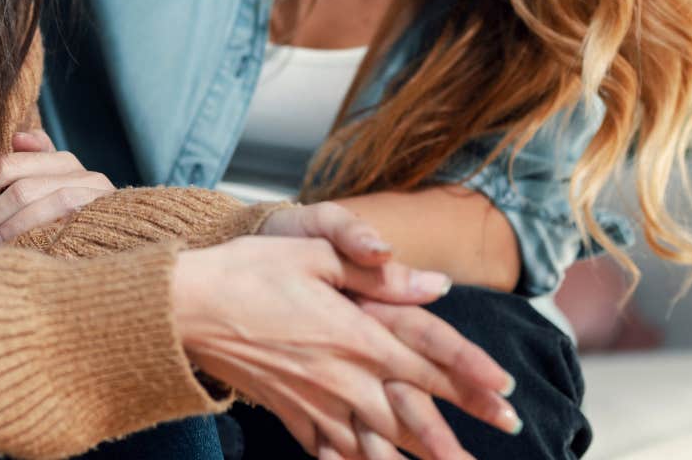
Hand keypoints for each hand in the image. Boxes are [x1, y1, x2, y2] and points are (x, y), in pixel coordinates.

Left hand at [0, 130, 112, 245]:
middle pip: (19, 186)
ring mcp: (93, 196)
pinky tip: (10, 254)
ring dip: (2, 227)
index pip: (7, 165)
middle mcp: (80, 173)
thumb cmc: (78, 219)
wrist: (124, 245)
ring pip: (33, 200)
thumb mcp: (55, 188)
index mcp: (62, 161)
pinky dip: (26, 237)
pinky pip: (56, 223)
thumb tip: (18, 137)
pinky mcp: (100, 220)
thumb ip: (35, 162)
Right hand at [173, 237, 521, 459]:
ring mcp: (314, 401)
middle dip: (456, 438)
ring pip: (376, 444)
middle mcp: (342, 376)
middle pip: (412, 415)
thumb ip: (375, 271)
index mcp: (355, 333)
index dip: (472, 381)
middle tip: (494, 449)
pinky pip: (329, 450)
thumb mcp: (314, 252)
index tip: (508, 397)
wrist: (183, 308)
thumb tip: (434, 285)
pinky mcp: (289, 413)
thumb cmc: (248, 269)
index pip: (427, 362)